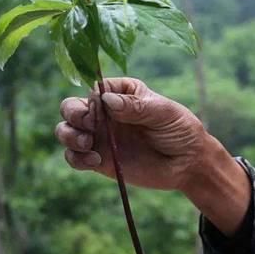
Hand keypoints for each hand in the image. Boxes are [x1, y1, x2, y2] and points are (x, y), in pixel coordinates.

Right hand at [56, 77, 250, 234]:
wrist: (188, 164)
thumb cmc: (180, 130)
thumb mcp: (164, 112)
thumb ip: (136, 106)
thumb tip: (107, 100)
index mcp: (120, 93)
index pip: (94, 89)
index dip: (92, 98)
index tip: (103, 107)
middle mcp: (104, 113)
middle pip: (71, 107)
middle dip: (72, 113)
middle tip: (88, 124)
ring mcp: (100, 137)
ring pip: (66, 131)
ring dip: (69, 136)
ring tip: (89, 143)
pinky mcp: (99, 161)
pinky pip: (74, 158)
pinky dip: (76, 159)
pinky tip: (95, 161)